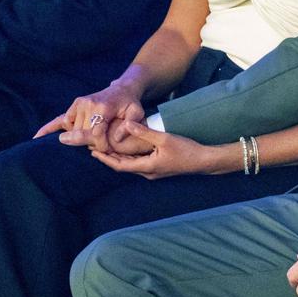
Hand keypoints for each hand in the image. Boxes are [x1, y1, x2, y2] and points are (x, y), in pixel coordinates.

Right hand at [33, 83, 144, 150]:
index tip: (107, 149)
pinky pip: (60, 120)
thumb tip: (115, 138)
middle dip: (91, 143)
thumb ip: (130, 125)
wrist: (122, 89)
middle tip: (101, 146)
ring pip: (73, 130)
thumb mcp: (136, 113)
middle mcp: (88, 104)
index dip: (100, 145)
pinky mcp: (74, 106)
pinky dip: (49, 129)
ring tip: (91, 140)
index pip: (96, 132)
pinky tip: (37, 138)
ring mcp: (79, 104)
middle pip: (83, 132)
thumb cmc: (130, 104)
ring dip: (80, 138)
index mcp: (103, 107)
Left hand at [90, 121, 215, 178]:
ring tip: (106, 147)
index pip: (120, 165)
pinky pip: (138, 163)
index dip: (106, 159)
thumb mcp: (164, 138)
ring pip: (131, 164)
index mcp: (147, 167)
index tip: (94, 152)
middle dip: (109, 157)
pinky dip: (129, 156)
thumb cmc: (186, 150)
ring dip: (118, 157)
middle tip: (95, 148)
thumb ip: (144, 132)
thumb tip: (126, 124)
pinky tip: (126, 148)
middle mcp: (148, 172)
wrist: (203, 160)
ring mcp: (154, 171)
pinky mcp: (158, 167)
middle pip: (123, 166)